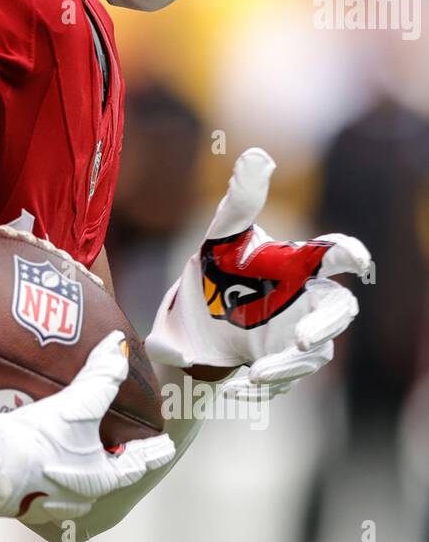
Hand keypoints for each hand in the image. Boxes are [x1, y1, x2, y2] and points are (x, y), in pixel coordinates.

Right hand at [0, 331, 174, 525]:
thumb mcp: (79, 403)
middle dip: (111, 462)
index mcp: (100, 478)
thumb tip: (118, 345)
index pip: (136, 464)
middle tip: (116, 448)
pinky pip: (39, 487)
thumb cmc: (43, 439)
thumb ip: (102, 375)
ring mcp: (47, 504)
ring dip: (76, 471)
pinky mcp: (19, 501)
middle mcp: (78, 498)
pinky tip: (35, 463)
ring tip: (75, 454)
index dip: (151, 452)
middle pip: (104, 478)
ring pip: (72, 487)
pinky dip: (44, 473)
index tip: (165, 448)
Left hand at [145, 147, 370, 399]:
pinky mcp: (278, 369)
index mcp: (298, 266)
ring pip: (312, 356)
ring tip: (253, 376)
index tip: (356, 262)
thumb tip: (258, 154)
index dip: (350, 255)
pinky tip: (235, 388)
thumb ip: (240, 201)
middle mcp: (305, 302)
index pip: (335, 255)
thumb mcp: (220, 238)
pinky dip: (260, 387)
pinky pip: (281, 382)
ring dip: (285, 368)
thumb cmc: (214, 274)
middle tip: (301, 339)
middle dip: (327, 326)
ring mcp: (294, 339)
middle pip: (338, 312)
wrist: (185, 329)